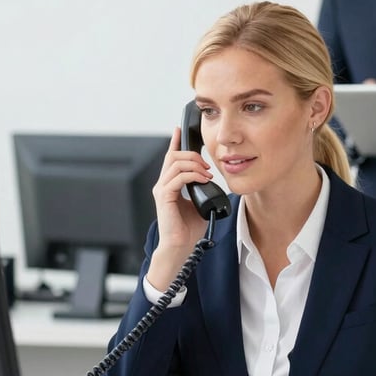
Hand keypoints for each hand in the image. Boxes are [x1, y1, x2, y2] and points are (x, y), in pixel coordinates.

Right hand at [147, 127, 210, 288]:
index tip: (180, 129)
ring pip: (175, 163)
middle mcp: (162, 185)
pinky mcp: (164, 197)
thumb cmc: (188, 229)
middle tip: (206, 165)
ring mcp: (161, 190)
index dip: (175, 141)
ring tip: (207, 173)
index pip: (170, 158)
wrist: (180, 247)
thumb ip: (203, 190)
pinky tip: (203, 180)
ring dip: (194, 164)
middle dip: (192, 154)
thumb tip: (214, 182)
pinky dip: (192, 175)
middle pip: (173, 156)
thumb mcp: (200, 204)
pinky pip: (177, 178)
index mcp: (169, 184)